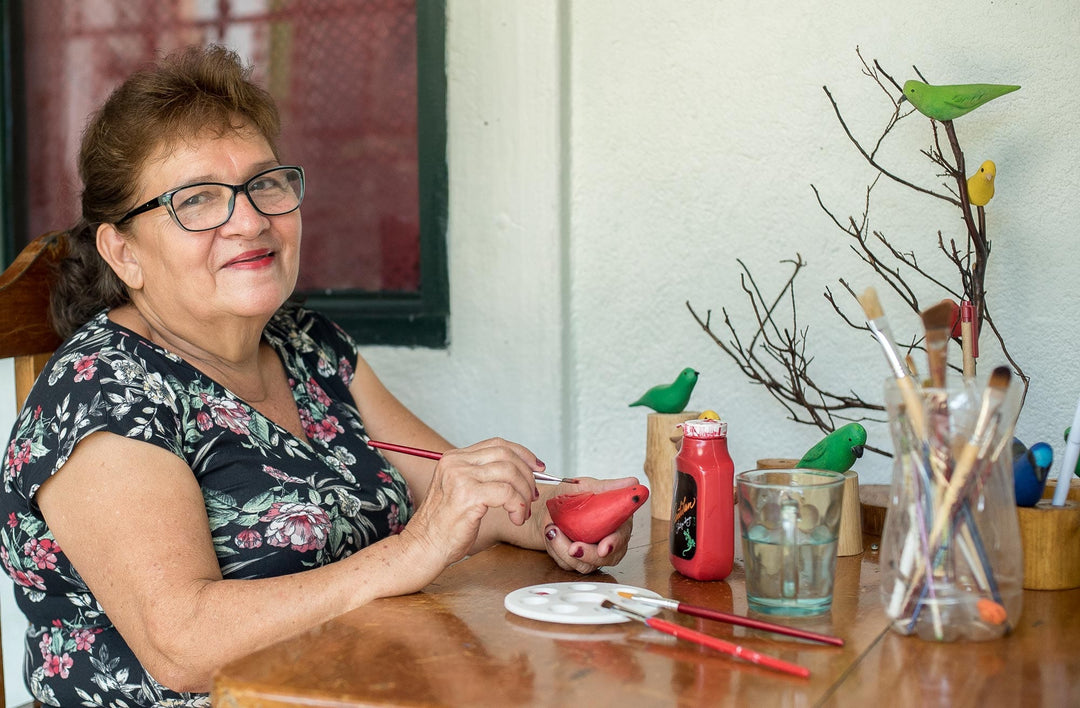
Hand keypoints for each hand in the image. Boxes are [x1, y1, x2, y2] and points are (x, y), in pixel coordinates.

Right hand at [398, 438, 542, 579]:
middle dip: (527, 475)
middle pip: (506, 455)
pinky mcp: (468, 495)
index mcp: (454, 458)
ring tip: (522, 511)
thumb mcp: (462, 491)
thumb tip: (522, 471)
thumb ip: (484, 477)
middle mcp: (456, 463)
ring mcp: (460, 477)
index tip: (538, 468)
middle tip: (532, 496)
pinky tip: (515, 518)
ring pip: (510, 473)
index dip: (523, 454)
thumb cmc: (445, 526)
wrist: (423, 547)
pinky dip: (518, 506)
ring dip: (524, 494)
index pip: (497, 444)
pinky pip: (507, 492)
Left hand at [541, 476, 636, 572]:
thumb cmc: (570, 496)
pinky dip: (557, 551)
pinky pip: (568, 564)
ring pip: (585, 565)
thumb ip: (609, 487)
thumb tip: (633, 483)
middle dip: (588, 555)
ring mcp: (593, 552)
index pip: (621, 537)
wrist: (548, 507)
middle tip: (572, 548)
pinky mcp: (577, 560)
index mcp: (617, 521)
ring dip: (565, 550)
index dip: (614, 543)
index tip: (604, 548)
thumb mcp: (587, 486)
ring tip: (552, 529)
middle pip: (607, 558)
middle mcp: (608, 539)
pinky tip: (551, 534)